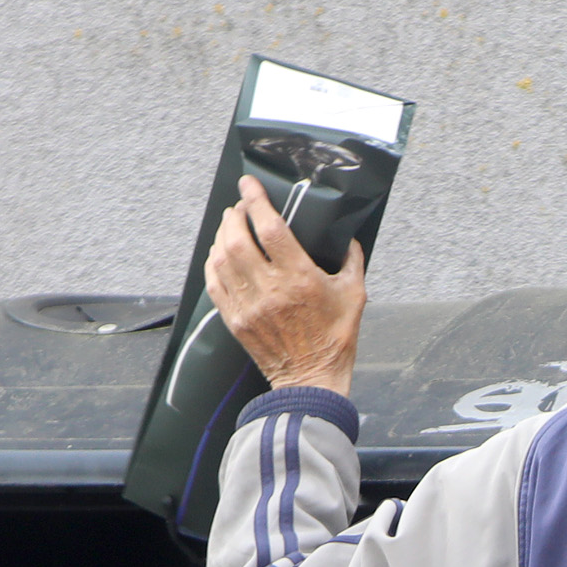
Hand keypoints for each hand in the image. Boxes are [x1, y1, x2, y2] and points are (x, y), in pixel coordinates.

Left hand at [205, 175, 368, 394]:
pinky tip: (220, 253)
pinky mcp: (235, 320)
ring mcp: (248, 305)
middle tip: (241, 207)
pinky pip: (213, 282)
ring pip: (221, 257)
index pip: (270, 228)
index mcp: (299, 279)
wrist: (312, 381)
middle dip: (235, 215)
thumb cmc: (335, 340)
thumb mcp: (354, 296)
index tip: (250, 186)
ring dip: (222, 235)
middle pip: (237, 238)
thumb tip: (349, 240)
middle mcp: (269, 290)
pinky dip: (212, 262)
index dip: (256, 201)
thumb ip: (352, 261)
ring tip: (230, 225)